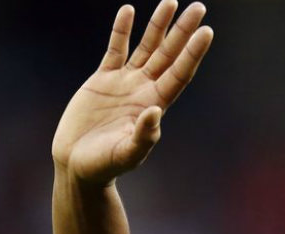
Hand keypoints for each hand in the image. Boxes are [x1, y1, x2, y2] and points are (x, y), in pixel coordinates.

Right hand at [52, 0, 212, 184]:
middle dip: (183, 31)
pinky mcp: (103, 80)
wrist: (78, 165)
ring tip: (171, 1)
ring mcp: (125, 83)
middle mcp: (144, 90)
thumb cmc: (105, 166)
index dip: (193, 53)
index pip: (180, 73)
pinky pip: (115, 49)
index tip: (207, 32)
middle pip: (169, 54)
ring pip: (146, 47)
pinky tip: (130, 10)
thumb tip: (155, 111)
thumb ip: (144, 136)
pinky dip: (121, 30)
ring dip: (159, 25)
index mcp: (155, 105)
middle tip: (199, 7)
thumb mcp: (127, 154)